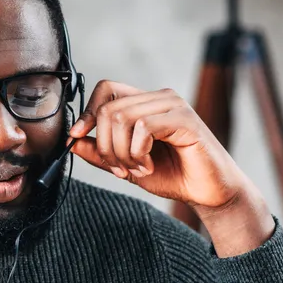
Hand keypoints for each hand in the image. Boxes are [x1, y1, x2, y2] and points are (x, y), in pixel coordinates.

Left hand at [69, 82, 274, 255]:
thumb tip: (74, 142)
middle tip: (119, 169)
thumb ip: (102, 154)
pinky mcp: (184, 119)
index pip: (106, 90)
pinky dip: (138, 152)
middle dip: (105, 146)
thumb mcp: (128, 166)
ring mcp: (173, 105)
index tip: (77, 138)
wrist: (208, 192)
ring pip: (122, 118)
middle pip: (109, 109)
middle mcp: (159, 98)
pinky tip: (148, 166)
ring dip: (121, 152)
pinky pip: (143, 127)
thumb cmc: (174, 176)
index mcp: (145, 104)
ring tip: (137, 169)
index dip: (87, 113)